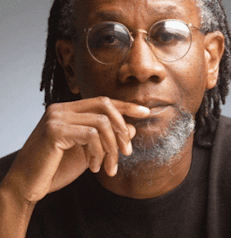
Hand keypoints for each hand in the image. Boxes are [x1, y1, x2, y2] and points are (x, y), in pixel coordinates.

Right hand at [1, 97, 149, 203]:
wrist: (27, 186)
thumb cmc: (56, 168)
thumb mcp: (89, 152)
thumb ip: (107, 138)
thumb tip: (132, 128)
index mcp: (68, 111)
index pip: (103, 101)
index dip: (126, 106)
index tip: (145, 112)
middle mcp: (61, 108)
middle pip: (105, 105)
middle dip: (122, 127)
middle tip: (127, 152)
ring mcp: (57, 117)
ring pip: (101, 122)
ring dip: (111, 148)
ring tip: (107, 168)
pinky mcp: (54, 130)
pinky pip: (91, 135)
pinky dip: (98, 153)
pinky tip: (93, 167)